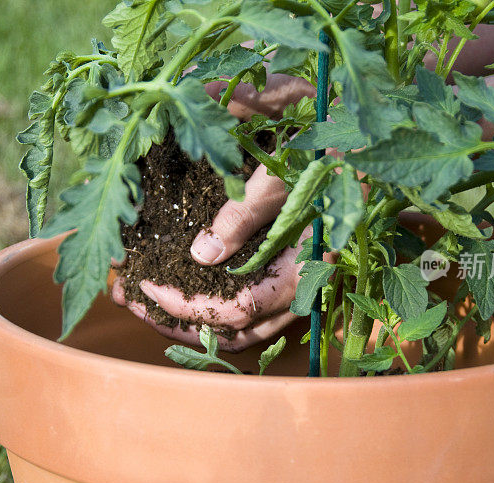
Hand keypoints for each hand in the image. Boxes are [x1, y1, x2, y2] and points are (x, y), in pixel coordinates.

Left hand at [112, 73, 313, 351]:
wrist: (363, 140)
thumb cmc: (326, 150)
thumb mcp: (283, 172)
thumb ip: (245, 213)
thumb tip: (202, 253)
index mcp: (304, 269)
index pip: (239, 309)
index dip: (188, 304)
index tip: (146, 283)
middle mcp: (300, 288)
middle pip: (233, 332)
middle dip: (176, 321)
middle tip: (130, 298)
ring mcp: (296, 286)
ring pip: (240, 328)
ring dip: (189, 321)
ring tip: (144, 299)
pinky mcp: (288, 274)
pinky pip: (247, 309)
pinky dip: (210, 307)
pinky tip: (178, 283)